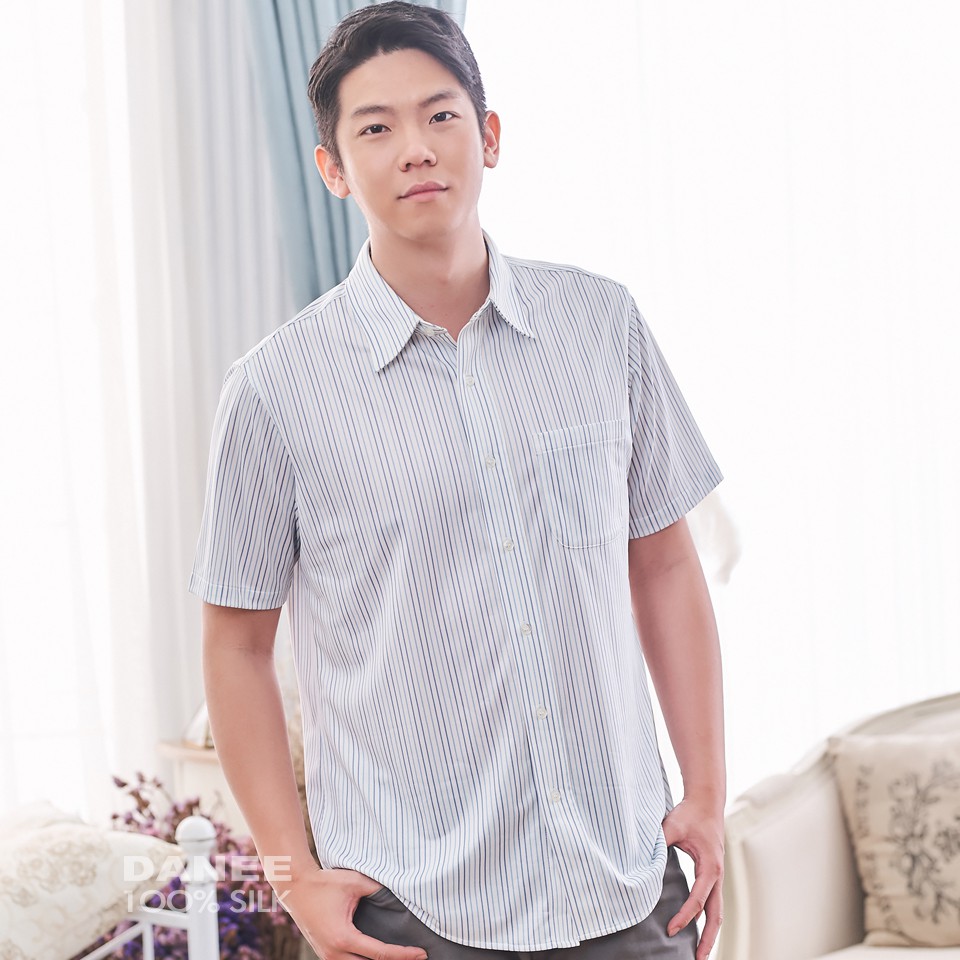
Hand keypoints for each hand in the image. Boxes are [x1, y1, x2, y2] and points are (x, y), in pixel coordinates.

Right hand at [272, 863, 428, 959]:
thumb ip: (378, 889)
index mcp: (344, 938)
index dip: (404, 955)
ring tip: (399, 957)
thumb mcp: (355, 882)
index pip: (381, 954)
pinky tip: (375, 955)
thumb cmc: (324, 882)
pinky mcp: (323, 953)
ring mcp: (326, 956)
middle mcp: (334, 953)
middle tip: (416, 958)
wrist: (294, 886)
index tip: (422, 953)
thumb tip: (397, 895)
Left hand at [661, 796, 724, 959]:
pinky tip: (697, 928)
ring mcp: (717, 876)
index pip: (698, 900)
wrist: (706, 802)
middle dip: (707, 939)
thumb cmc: (690, 813)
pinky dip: (707, 918)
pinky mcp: (712, 875)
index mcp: (710, 867)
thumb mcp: (672, 826)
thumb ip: (659, 842)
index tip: (670, 930)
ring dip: (710, 933)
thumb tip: (644, 860)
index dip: (684, 917)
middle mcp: (717, 875)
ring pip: (717, 912)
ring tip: (700, 953)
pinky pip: (712, 902)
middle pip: (716, 915)